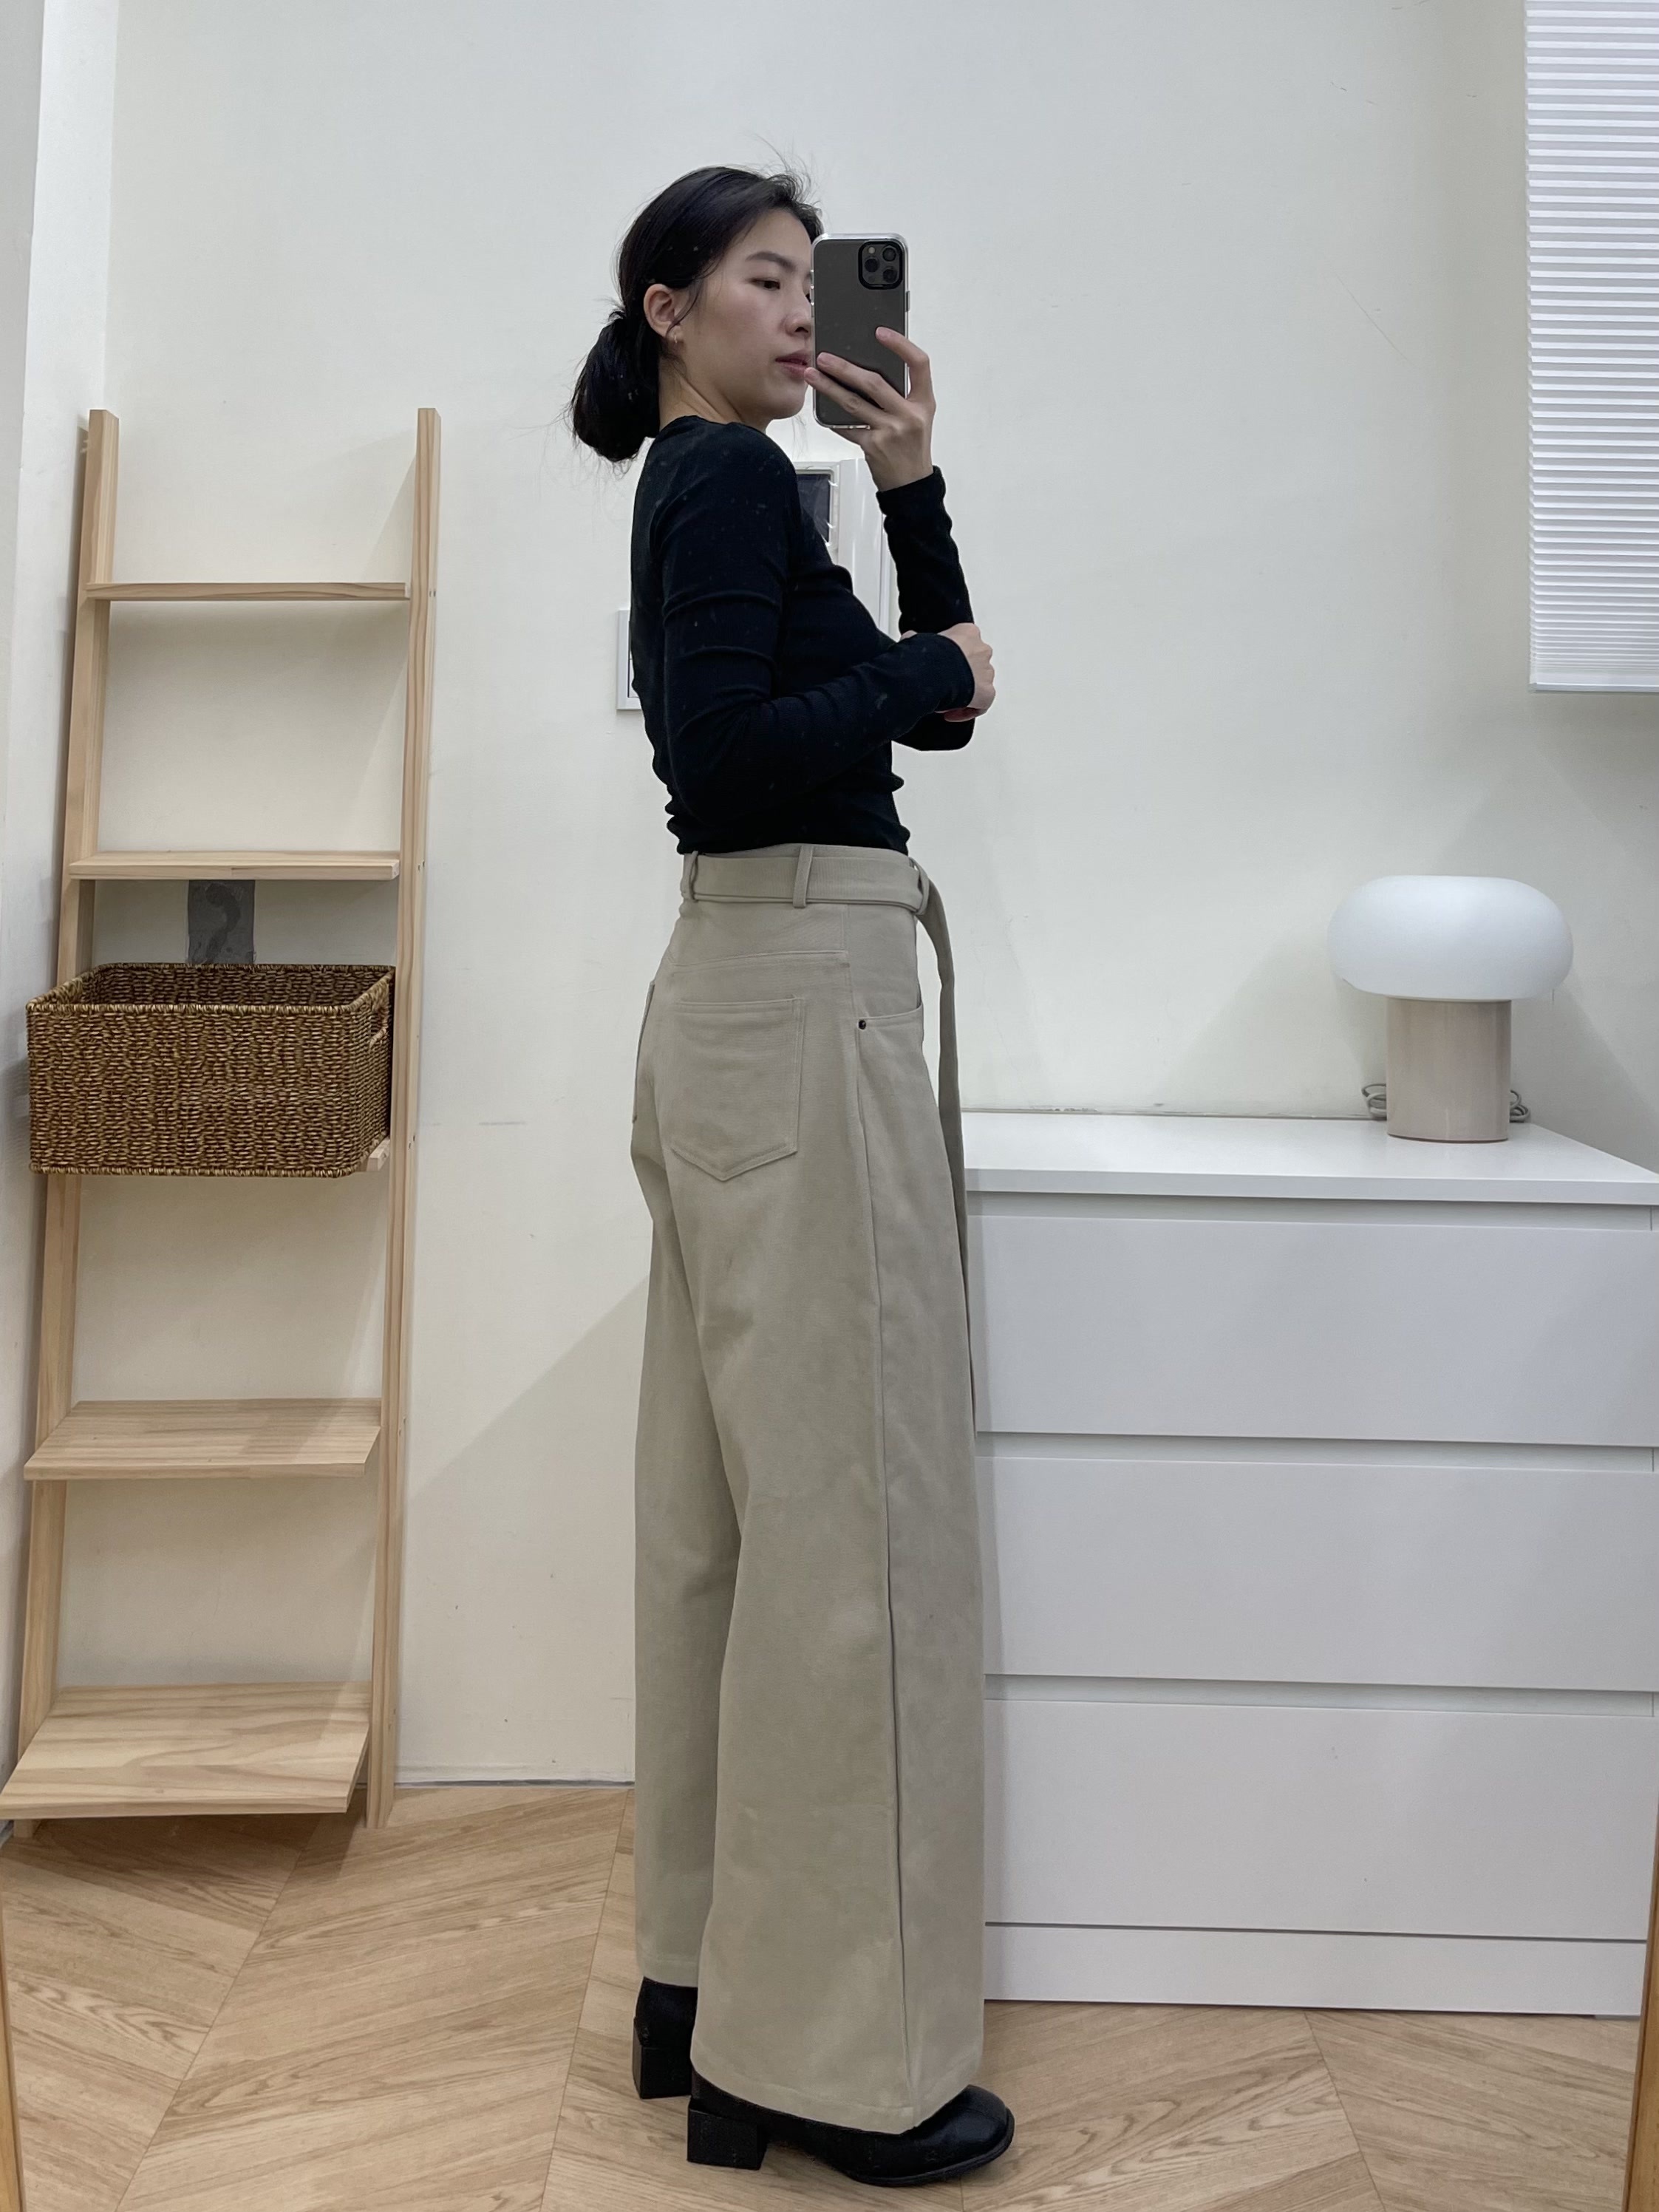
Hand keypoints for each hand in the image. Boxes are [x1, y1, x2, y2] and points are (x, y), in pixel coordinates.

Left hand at [806, 329, 935, 491]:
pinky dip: (833, 418)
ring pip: (854, 403)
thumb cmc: (912, 448)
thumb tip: (867, 370)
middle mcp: (909, 415)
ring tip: (813, 375)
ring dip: (829, 387)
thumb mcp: (917, 417)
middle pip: (874, 382)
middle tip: (825, 357)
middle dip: (845, 367)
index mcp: (923, 403)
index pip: (919, 364)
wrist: (911, 485)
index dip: (901, 345)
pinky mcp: (873, 446)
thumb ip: (901, 394)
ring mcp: (890, 432)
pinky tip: (820, 408)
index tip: (881, 332)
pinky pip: (847, 427)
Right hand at [901, 622, 994, 717]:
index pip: (963, 644)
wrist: (933, 672)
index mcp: (968, 633)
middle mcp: (981, 650)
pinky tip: (951, 713)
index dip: (950, 659)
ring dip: (963, 693)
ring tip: (944, 700)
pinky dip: (968, 710)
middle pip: (973, 665)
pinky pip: (981, 705)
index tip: (938, 668)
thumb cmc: (927, 656)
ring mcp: (987, 672)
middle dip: (958, 677)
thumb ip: (917, 641)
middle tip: (941, 686)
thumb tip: (909, 640)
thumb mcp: (917, 641)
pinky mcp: (987, 693)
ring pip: (979, 684)